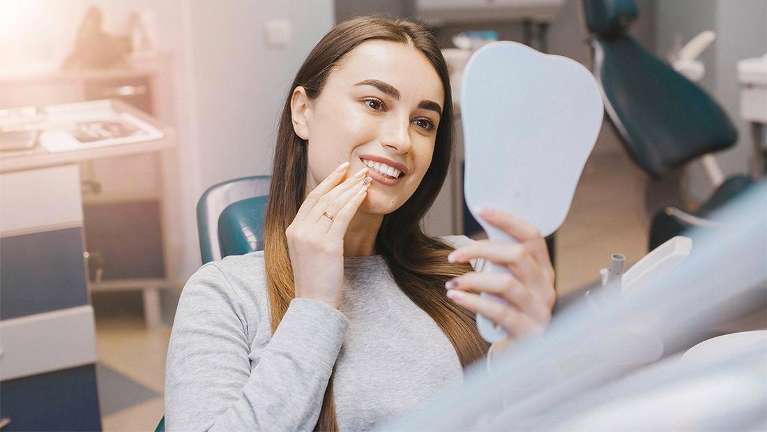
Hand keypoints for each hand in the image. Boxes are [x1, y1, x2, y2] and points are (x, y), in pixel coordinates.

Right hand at [286, 162, 370, 308]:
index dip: (327, 182)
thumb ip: (314, 232)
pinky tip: (363, 194)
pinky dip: (353, 202)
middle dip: (340, 180)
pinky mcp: (327, 244)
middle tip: (356, 168)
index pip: (311, 199)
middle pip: (321, 197)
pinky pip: (342, 216)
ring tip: (364, 179)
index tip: (340, 171)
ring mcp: (311, 236)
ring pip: (333, 204)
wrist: (314, 303)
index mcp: (292, 229)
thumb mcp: (309, 251)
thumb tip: (331, 214)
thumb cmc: (315, 280)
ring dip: (350, 189)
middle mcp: (299, 229)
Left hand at [445, 208, 555, 348]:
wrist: (523, 356)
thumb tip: (473, 234)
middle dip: (481, 250)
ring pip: (507, 283)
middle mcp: (546, 287)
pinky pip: (499, 312)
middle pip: (517, 256)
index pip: (532, 235)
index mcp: (543, 270)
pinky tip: (455, 297)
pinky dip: (474, 302)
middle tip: (453, 256)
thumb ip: (500, 263)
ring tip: (451, 284)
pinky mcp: (527, 332)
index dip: (507, 220)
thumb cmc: (510, 313)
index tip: (481, 210)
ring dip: (473, 279)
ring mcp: (539, 310)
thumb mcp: (510, 285)